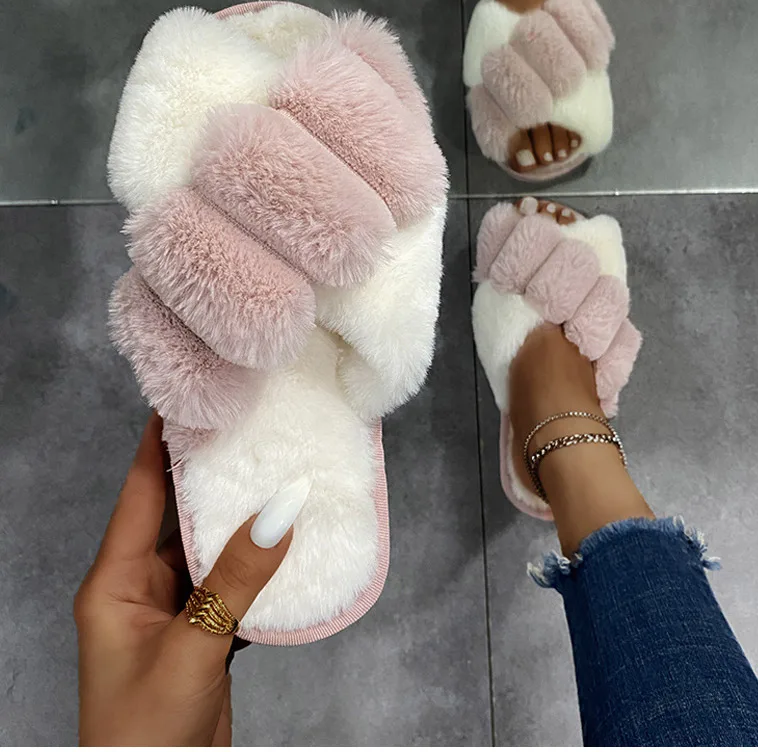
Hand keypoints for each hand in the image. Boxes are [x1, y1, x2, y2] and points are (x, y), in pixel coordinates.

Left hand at [75, 413, 291, 745]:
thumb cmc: (144, 733)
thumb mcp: (191, 648)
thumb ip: (236, 580)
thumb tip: (282, 513)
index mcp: (114, 582)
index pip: (140, 494)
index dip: (162, 444)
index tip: (191, 401)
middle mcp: (140, 586)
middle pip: (176, 513)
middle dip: (211, 473)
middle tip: (250, 428)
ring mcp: (172, 609)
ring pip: (207, 546)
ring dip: (237, 516)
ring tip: (273, 472)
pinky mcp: (201, 630)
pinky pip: (228, 579)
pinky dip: (254, 558)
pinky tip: (281, 538)